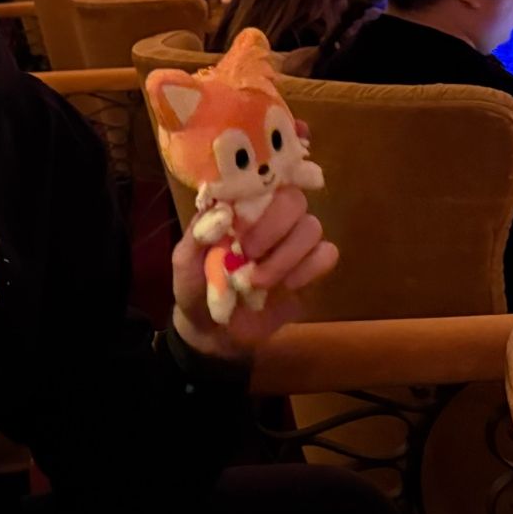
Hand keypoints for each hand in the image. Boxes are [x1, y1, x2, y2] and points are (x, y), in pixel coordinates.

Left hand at [171, 183, 337, 359]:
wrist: (213, 334)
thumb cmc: (196, 288)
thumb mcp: (184, 262)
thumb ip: (197, 234)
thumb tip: (222, 211)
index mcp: (240, 208)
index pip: (262, 179)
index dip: (257, 196)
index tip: (239, 222)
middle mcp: (271, 219)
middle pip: (294, 199)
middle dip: (272, 227)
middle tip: (248, 253)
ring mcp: (294, 243)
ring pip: (312, 227)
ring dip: (286, 256)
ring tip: (258, 282)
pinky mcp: (310, 270)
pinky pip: (327, 254)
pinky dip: (310, 269)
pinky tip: (288, 286)